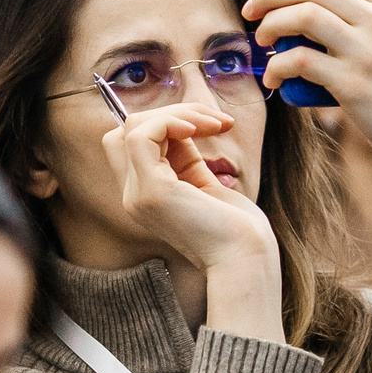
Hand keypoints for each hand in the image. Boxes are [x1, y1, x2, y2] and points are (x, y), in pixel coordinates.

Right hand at [99, 102, 282, 340]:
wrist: (246, 260)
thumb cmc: (238, 229)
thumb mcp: (206, 184)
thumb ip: (187, 158)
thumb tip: (184, 123)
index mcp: (146, 196)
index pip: (132, 145)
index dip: (166, 125)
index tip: (210, 126)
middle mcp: (134, 196)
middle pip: (125, 131)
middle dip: (170, 113)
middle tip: (215, 121)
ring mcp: (138, 194)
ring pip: (133, 127)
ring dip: (177, 113)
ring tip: (214, 124)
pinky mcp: (151, 190)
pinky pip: (141, 135)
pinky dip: (169, 121)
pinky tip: (198, 128)